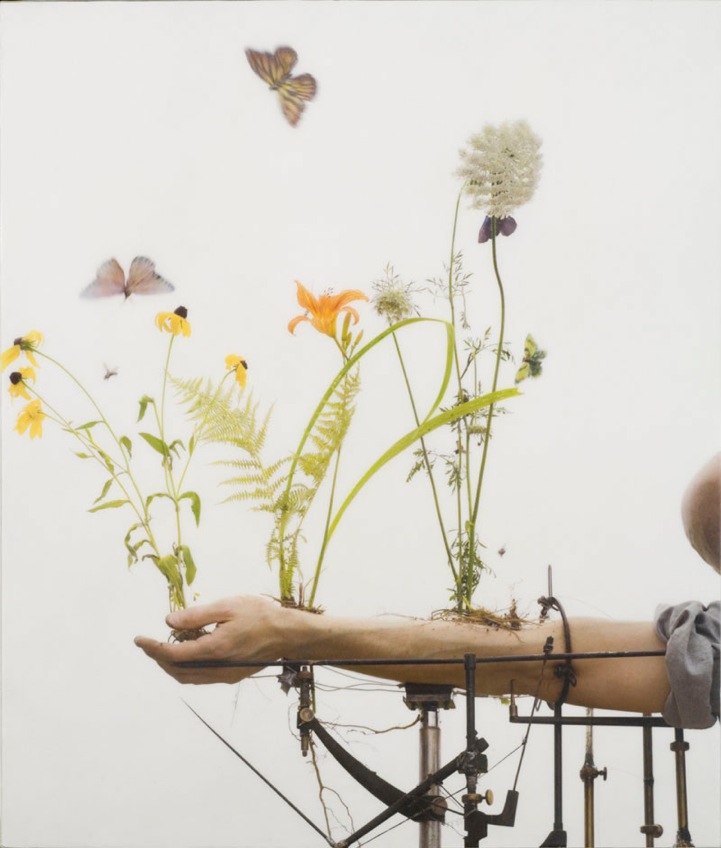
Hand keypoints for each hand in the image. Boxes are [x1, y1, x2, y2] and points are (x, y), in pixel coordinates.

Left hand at [134, 595, 284, 683]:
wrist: (289, 634)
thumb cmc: (261, 615)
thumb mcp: (227, 606)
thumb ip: (196, 616)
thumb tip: (169, 622)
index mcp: (214, 649)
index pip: (173, 655)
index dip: (152, 648)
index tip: (139, 639)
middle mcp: (218, 668)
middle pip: (177, 671)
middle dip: (158, 659)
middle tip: (148, 644)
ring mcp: (225, 675)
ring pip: (188, 678)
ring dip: (171, 666)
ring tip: (163, 648)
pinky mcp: (232, 676)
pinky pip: (202, 677)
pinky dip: (188, 667)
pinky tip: (188, 652)